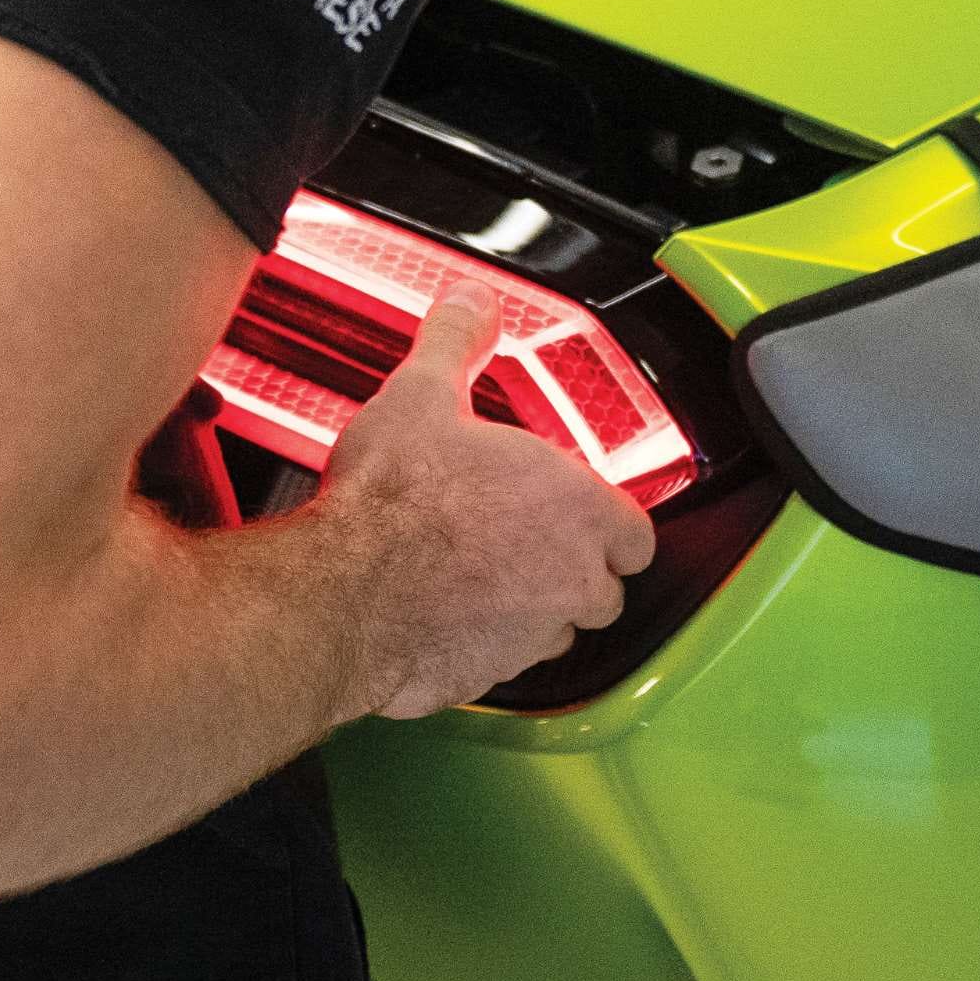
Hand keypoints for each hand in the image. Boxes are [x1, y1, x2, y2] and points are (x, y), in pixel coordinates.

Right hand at [316, 283, 655, 719]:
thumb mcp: (423, 393)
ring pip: (558, 632)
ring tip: (477, 575)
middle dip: (571, 570)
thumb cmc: (392, 501)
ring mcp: (533, 636)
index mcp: (575, 507)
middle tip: (517, 539)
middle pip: (605, 588)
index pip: (636, 534)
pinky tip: (441, 613)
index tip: (573, 511)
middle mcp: (571, 579)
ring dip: (531, 610)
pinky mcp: (489, 678)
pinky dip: (483, 644)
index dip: (608, 524)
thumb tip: (472, 302)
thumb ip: (457, 341)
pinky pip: (504, 666)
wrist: (343, 591)